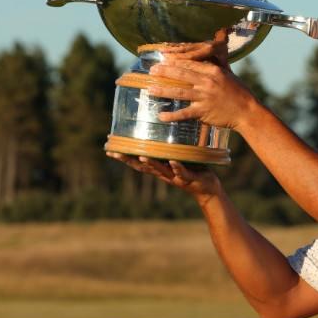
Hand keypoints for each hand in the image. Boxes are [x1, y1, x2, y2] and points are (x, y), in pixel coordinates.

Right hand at [106, 153, 221, 203]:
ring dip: (151, 163)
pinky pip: (181, 172)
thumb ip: (169, 148)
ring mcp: (174, 176)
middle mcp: (163, 173)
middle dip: (129, 160)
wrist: (208, 188)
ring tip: (141, 156)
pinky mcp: (187, 178)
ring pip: (159, 170)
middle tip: (116, 153)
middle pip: (143, 167)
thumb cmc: (193, 169)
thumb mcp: (178, 157)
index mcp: (159, 168)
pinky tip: (172, 161)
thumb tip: (162, 129)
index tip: (110, 150)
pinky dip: (176, 167)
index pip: (138, 162)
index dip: (124, 157)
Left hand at [147, 40, 257, 130]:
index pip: (190, 64)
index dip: (175, 62)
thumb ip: (216, 68)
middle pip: (181, 74)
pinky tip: (161, 116)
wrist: (248, 112)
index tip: (164, 61)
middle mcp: (208, 82)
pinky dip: (172, 115)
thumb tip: (206, 61)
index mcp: (213, 71)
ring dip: (163, 91)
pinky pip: (184, 113)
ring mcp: (205, 97)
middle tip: (152, 71)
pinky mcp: (203, 112)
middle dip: (165, 71)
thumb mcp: (229, 75)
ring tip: (151, 89)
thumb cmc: (240, 93)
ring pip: (179, 92)